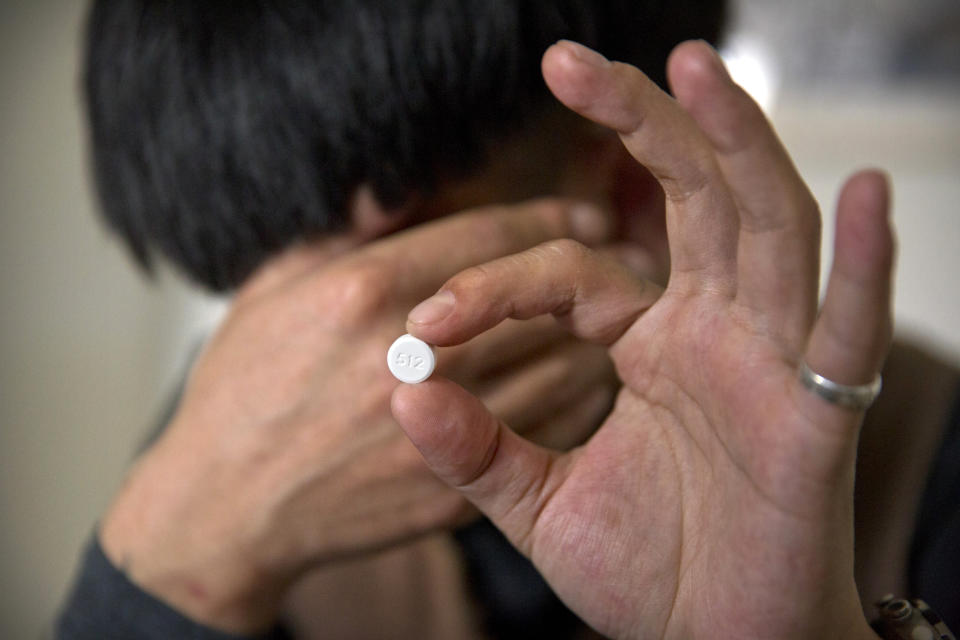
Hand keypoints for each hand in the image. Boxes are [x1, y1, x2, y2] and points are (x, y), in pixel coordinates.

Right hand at [99, 198, 618, 632]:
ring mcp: (435, 426)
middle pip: (538, 299)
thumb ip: (342, 233)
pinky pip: (544, 432)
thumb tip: (397, 188)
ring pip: (558, 366)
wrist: (228, 505)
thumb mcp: (271, 288)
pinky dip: (578, 399)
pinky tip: (587, 379)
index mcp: (362, 294)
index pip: (485, 238)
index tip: (583, 212)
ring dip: (598, 334)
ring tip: (619, 315)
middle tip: (622, 257)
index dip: (547, 217)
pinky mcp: (452, 485)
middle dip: (591, 272)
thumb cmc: (243, 389)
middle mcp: (407, 356)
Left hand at [392, 41, 891, 639]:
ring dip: (736, 146)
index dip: (500, 285)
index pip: (574, 274)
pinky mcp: (818, 416)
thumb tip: (401, 391)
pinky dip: (865, 264)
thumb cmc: (648, 569)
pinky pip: (846, 329)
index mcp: (652, 345)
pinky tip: (864, 192)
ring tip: (694, 67)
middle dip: (637, 125)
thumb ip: (477, 449)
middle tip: (566, 63)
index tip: (426, 323)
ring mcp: (770, 362)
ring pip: (763, 230)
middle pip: (686, 202)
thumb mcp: (541, 504)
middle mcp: (714, 333)